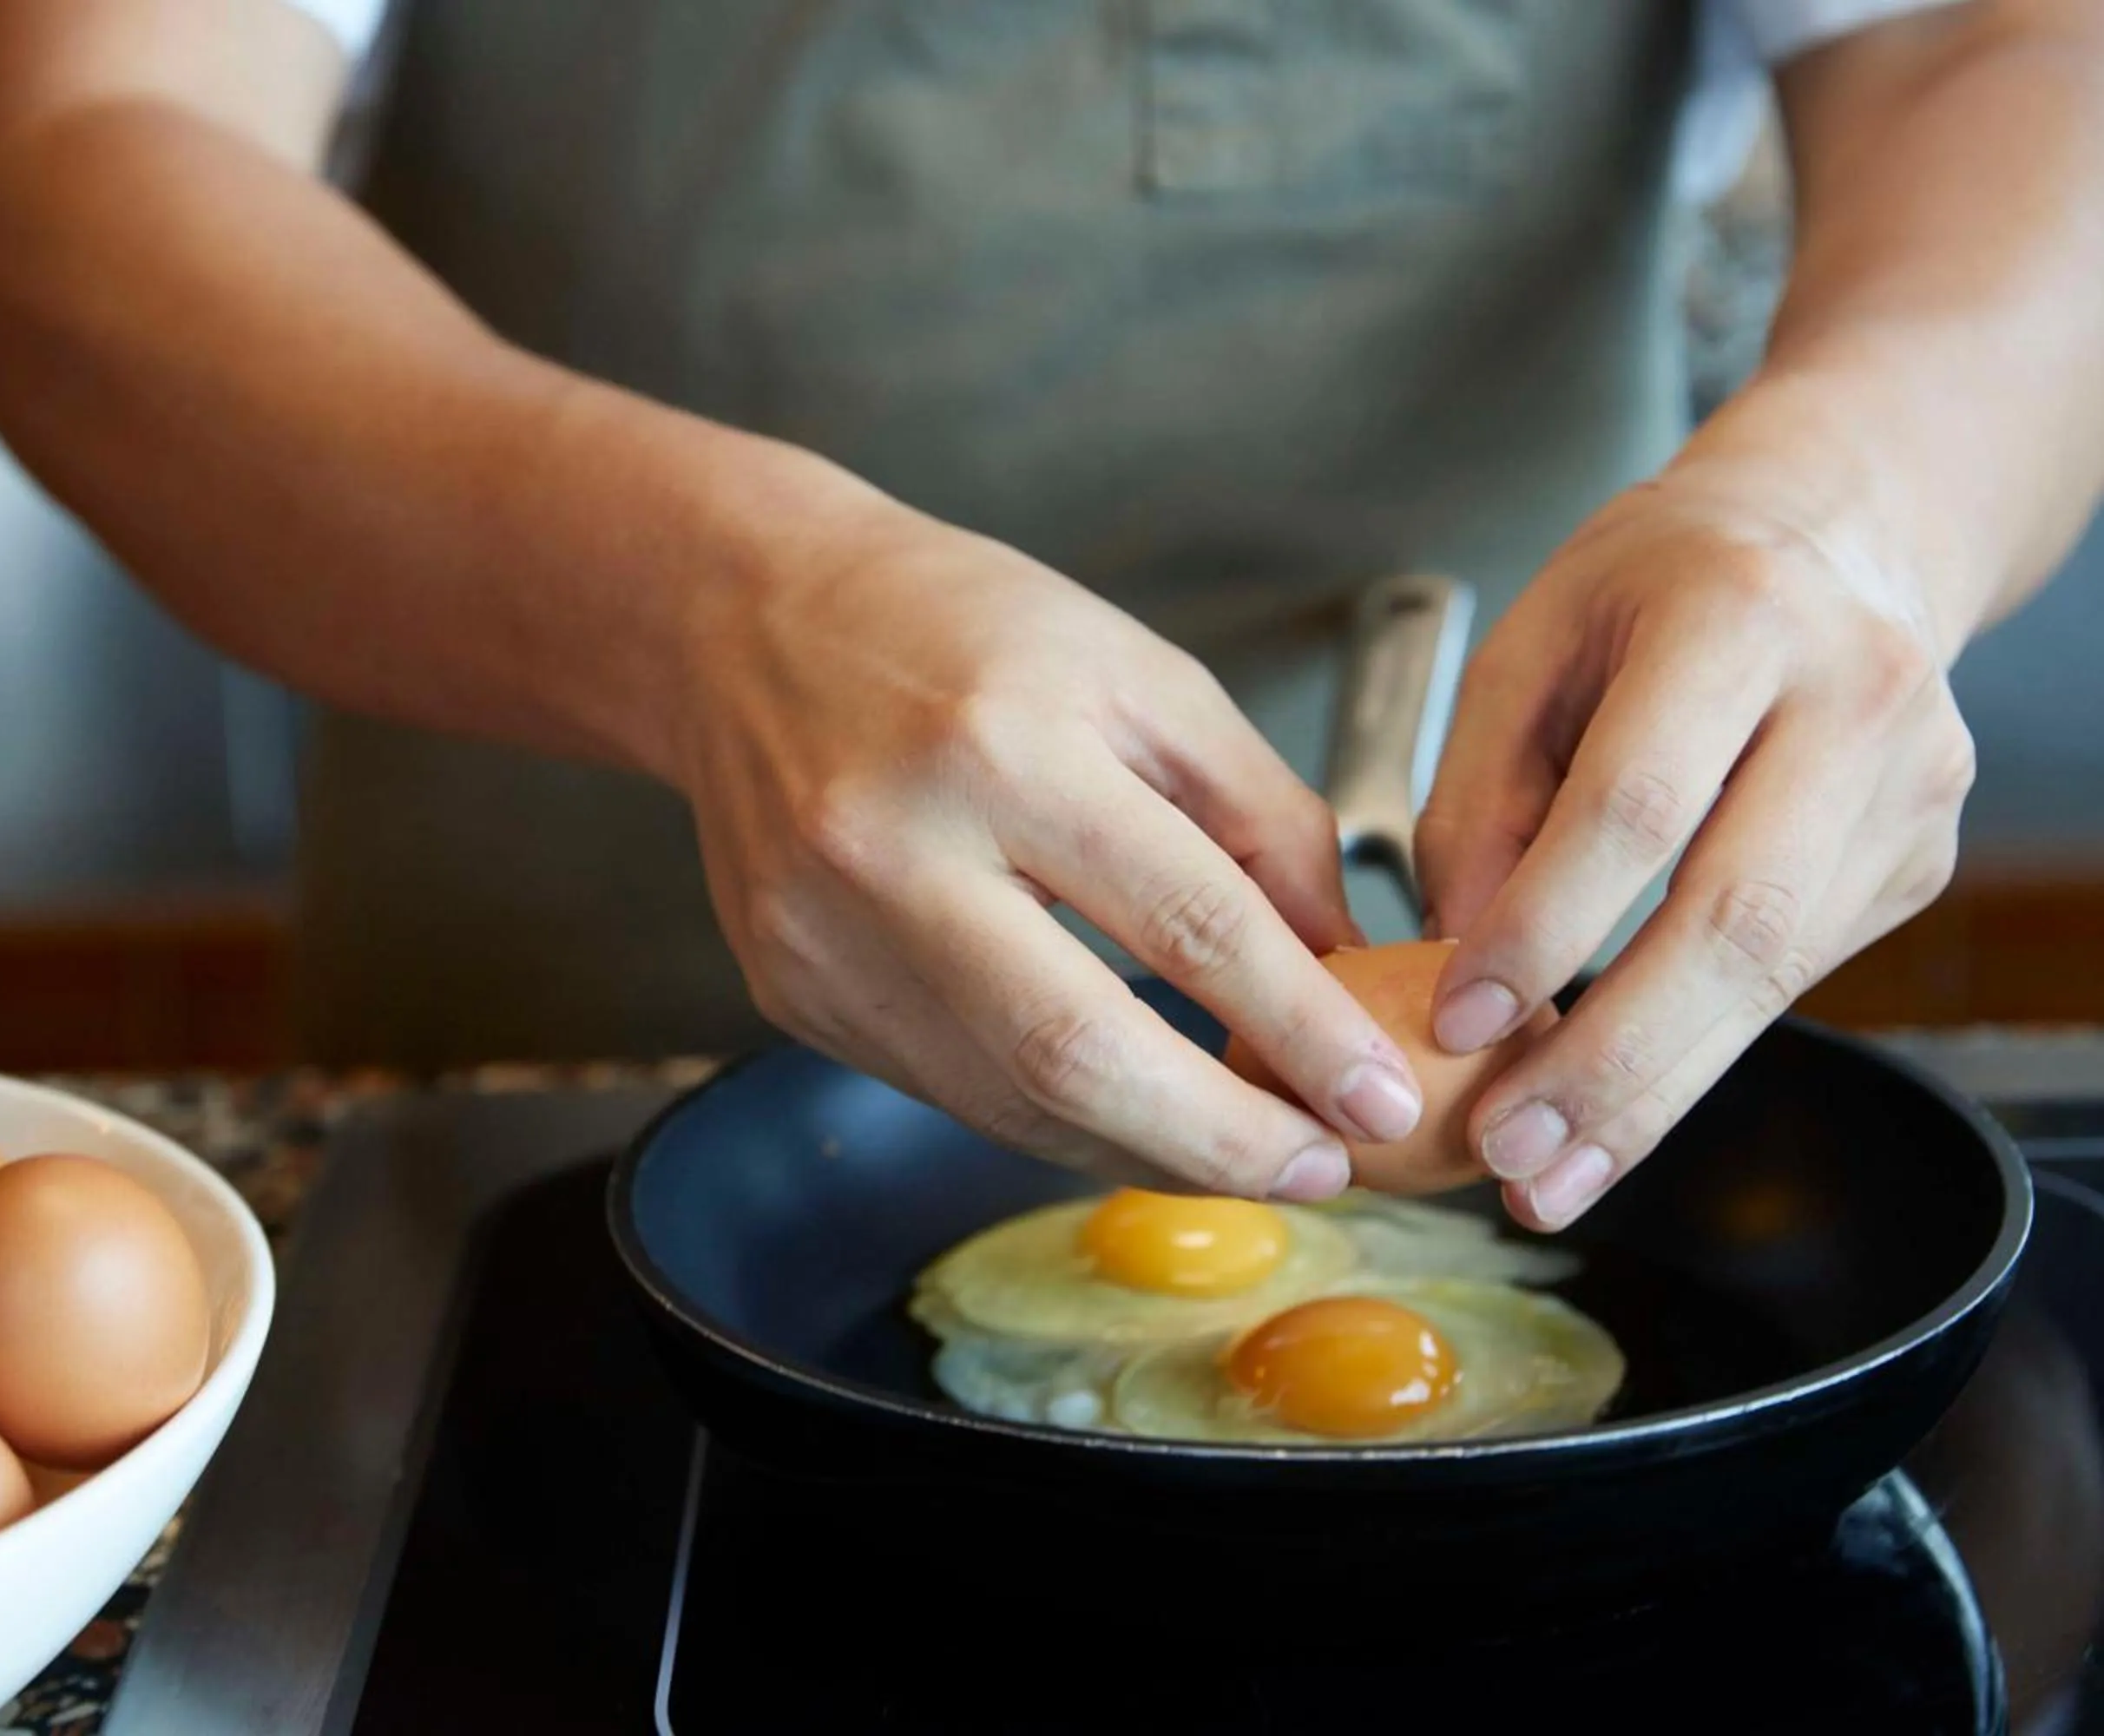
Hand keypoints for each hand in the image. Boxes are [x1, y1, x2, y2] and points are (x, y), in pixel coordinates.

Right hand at [671, 509, 1426, 1197]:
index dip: (1300, 1029)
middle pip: (1075, 1053)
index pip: (1187, 921)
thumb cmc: (955, 628)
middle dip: (1220, 1141)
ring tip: (1245, 1153)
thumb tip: (1341, 969)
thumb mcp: (1140, 676)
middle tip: (1323, 1168)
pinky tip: (1129, 1115)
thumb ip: (1259, 819)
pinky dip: (1057, 1119)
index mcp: (1000, 746)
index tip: (1379, 1096)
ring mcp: (824, 937)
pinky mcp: (790, 992)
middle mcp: (892, 851)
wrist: (743, 621)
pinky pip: (951, 1089)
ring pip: (1009, 1101)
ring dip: (1147, 1150)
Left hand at [1418, 465, 1975, 1229]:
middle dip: (1613, 1059)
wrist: (1831, 541)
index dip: (1544, 928)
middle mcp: (1851, 698)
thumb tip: (1457, 956)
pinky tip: (1620, 1108)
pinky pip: (1795, 977)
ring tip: (1551, 1174)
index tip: (1457, 1023)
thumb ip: (1478, 796)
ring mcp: (1908, 788)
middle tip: (1513, 1153)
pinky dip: (1698, 1053)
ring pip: (1776, 975)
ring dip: (1656, 1094)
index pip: (1636, 806)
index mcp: (1734, 616)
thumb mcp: (1528, 646)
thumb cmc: (1652, 590)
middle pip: (1732, 918)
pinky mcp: (1918, 859)